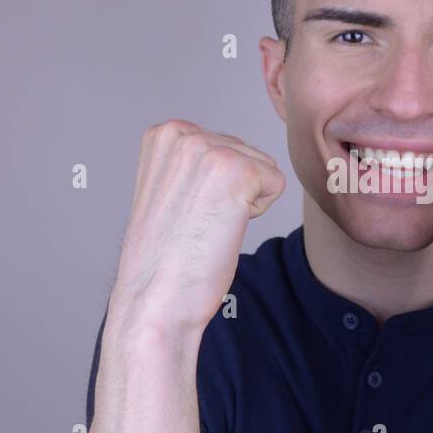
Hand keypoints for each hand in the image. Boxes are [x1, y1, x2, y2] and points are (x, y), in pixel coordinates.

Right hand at [108, 119, 285, 339]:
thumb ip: (190, 163)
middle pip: (245, 154)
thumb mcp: (168, 190)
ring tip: (205, 226)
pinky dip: (257, 213)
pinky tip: (221, 228)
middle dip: (230, 193)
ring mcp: (209, 148)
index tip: (184, 212)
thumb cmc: (163, 257)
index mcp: (163, 135)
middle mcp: (182, 133)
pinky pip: (276, 184)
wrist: (156, 299)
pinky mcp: (237, 170)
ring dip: (243, 203)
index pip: (223, 146)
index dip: (213, 188)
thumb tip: (222, 156)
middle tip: (196, 224)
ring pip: (262, 168)